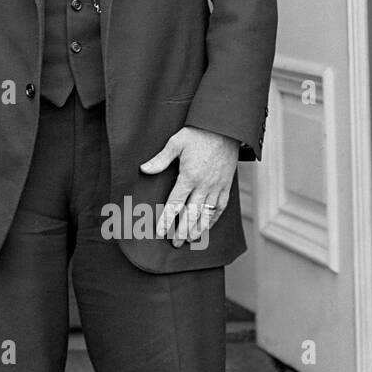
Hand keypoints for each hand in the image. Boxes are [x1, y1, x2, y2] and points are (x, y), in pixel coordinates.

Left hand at [141, 127, 239, 246]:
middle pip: (191, 214)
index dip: (167, 220)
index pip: (175, 204)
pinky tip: (207, 226)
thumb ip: (161, 159)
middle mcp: (204, 185)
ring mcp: (217, 186)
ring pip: (207, 213)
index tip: (161, 232)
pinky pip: (221, 207)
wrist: (225, 128)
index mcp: (189, 176)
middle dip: (182, 230)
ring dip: (198, 228)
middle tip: (174, 244)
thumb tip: (144, 169)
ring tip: (190, 240)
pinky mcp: (226, 185)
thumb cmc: (198, 134)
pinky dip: (214, 219)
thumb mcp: (176, 142)